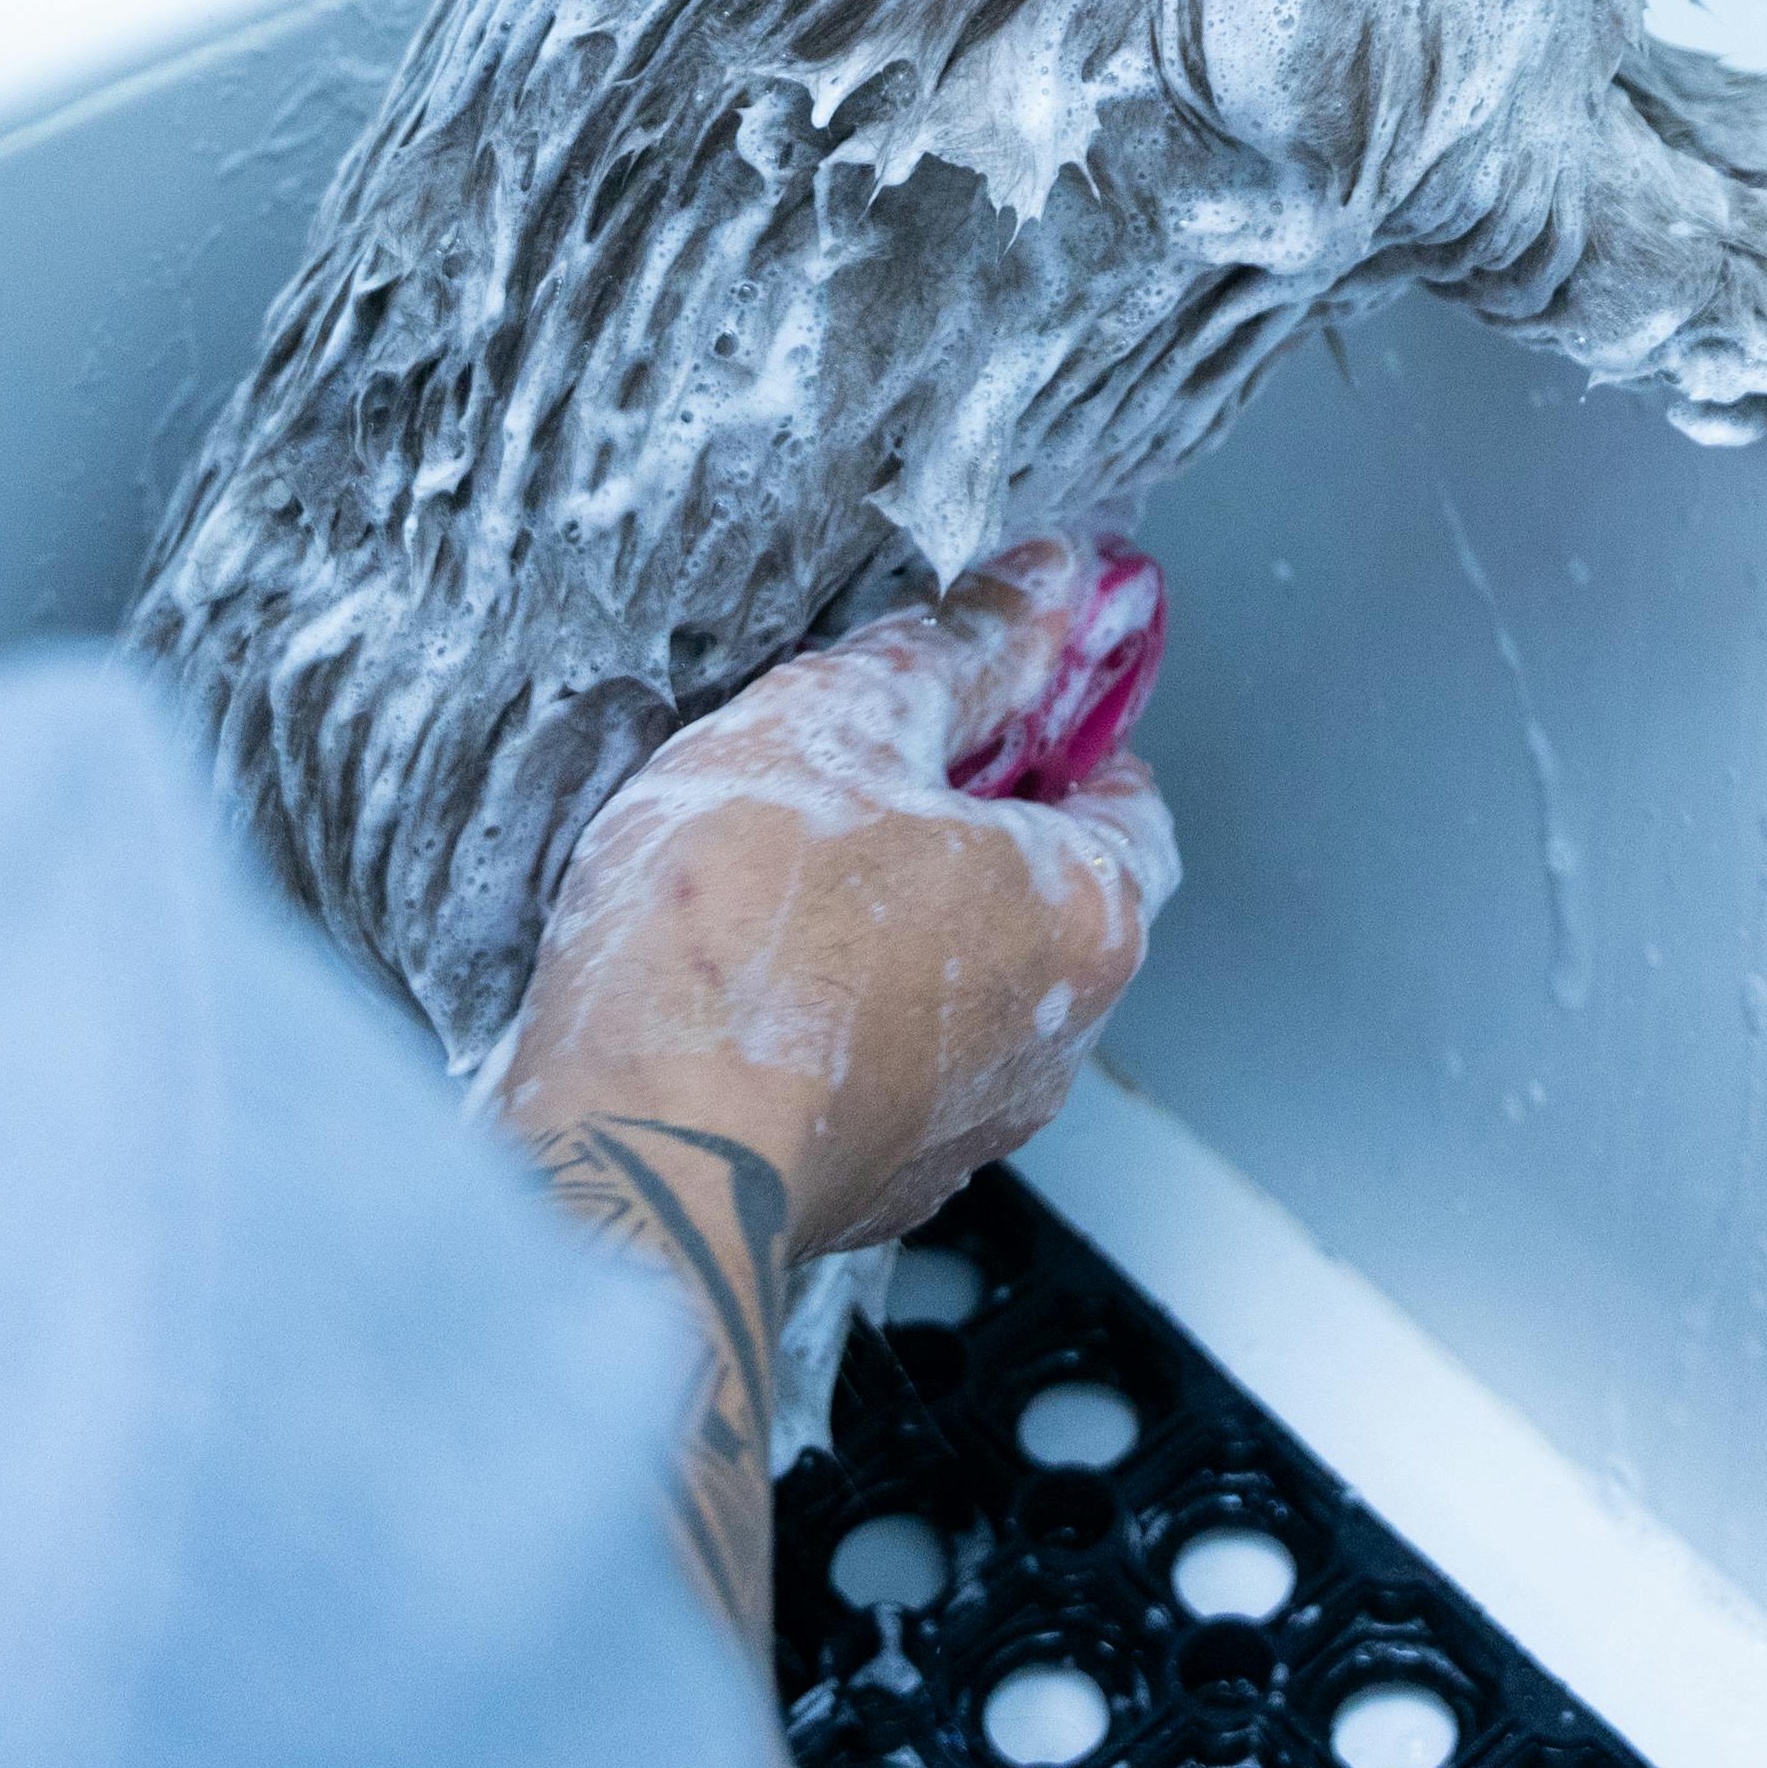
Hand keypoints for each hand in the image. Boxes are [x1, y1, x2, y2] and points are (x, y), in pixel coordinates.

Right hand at [491, 536, 1175, 1268]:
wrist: (632, 1155)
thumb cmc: (740, 938)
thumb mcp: (841, 723)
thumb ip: (957, 647)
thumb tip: (1045, 580)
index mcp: (1087, 918)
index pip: (1134, 800)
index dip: (1058, 727)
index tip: (980, 688)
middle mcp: (1058, 1042)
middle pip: (1044, 892)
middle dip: (960, 821)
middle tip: (849, 767)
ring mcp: (967, 1129)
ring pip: (959, 984)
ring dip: (892, 922)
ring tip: (773, 870)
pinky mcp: (875, 1187)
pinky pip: (882, 1066)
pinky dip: (837, 1015)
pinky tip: (742, 974)